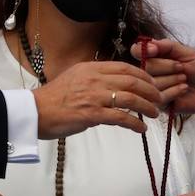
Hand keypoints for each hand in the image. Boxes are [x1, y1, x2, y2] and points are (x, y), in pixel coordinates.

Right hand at [33, 60, 161, 138]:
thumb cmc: (54, 98)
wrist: (35, 112)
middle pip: (131, 80)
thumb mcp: (75, 77)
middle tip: (159, 98)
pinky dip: (134, 123)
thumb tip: (112, 83)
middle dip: (150, 89)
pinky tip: (141, 128)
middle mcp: (94, 79)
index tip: (152, 82)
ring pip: (130, 98)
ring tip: (154, 113)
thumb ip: (94, 78)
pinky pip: (120, 117)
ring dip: (146, 106)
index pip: (124, 67)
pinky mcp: (92, 114)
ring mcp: (94, 96)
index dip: (142, 75)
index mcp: (91, 68)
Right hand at [133, 39, 194, 118]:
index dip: (142, 51)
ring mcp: (154, 89)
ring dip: (172, 79)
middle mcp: (152, 73)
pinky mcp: (161, 104)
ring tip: (185, 79)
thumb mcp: (186, 52)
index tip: (154, 50)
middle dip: (166, 66)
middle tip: (182, 68)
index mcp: (156, 58)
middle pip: (145, 67)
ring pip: (152, 83)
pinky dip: (175, 90)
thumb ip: (167, 46)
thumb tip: (148, 44)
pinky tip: (184, 88)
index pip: (137, 52)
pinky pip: (160, 97)